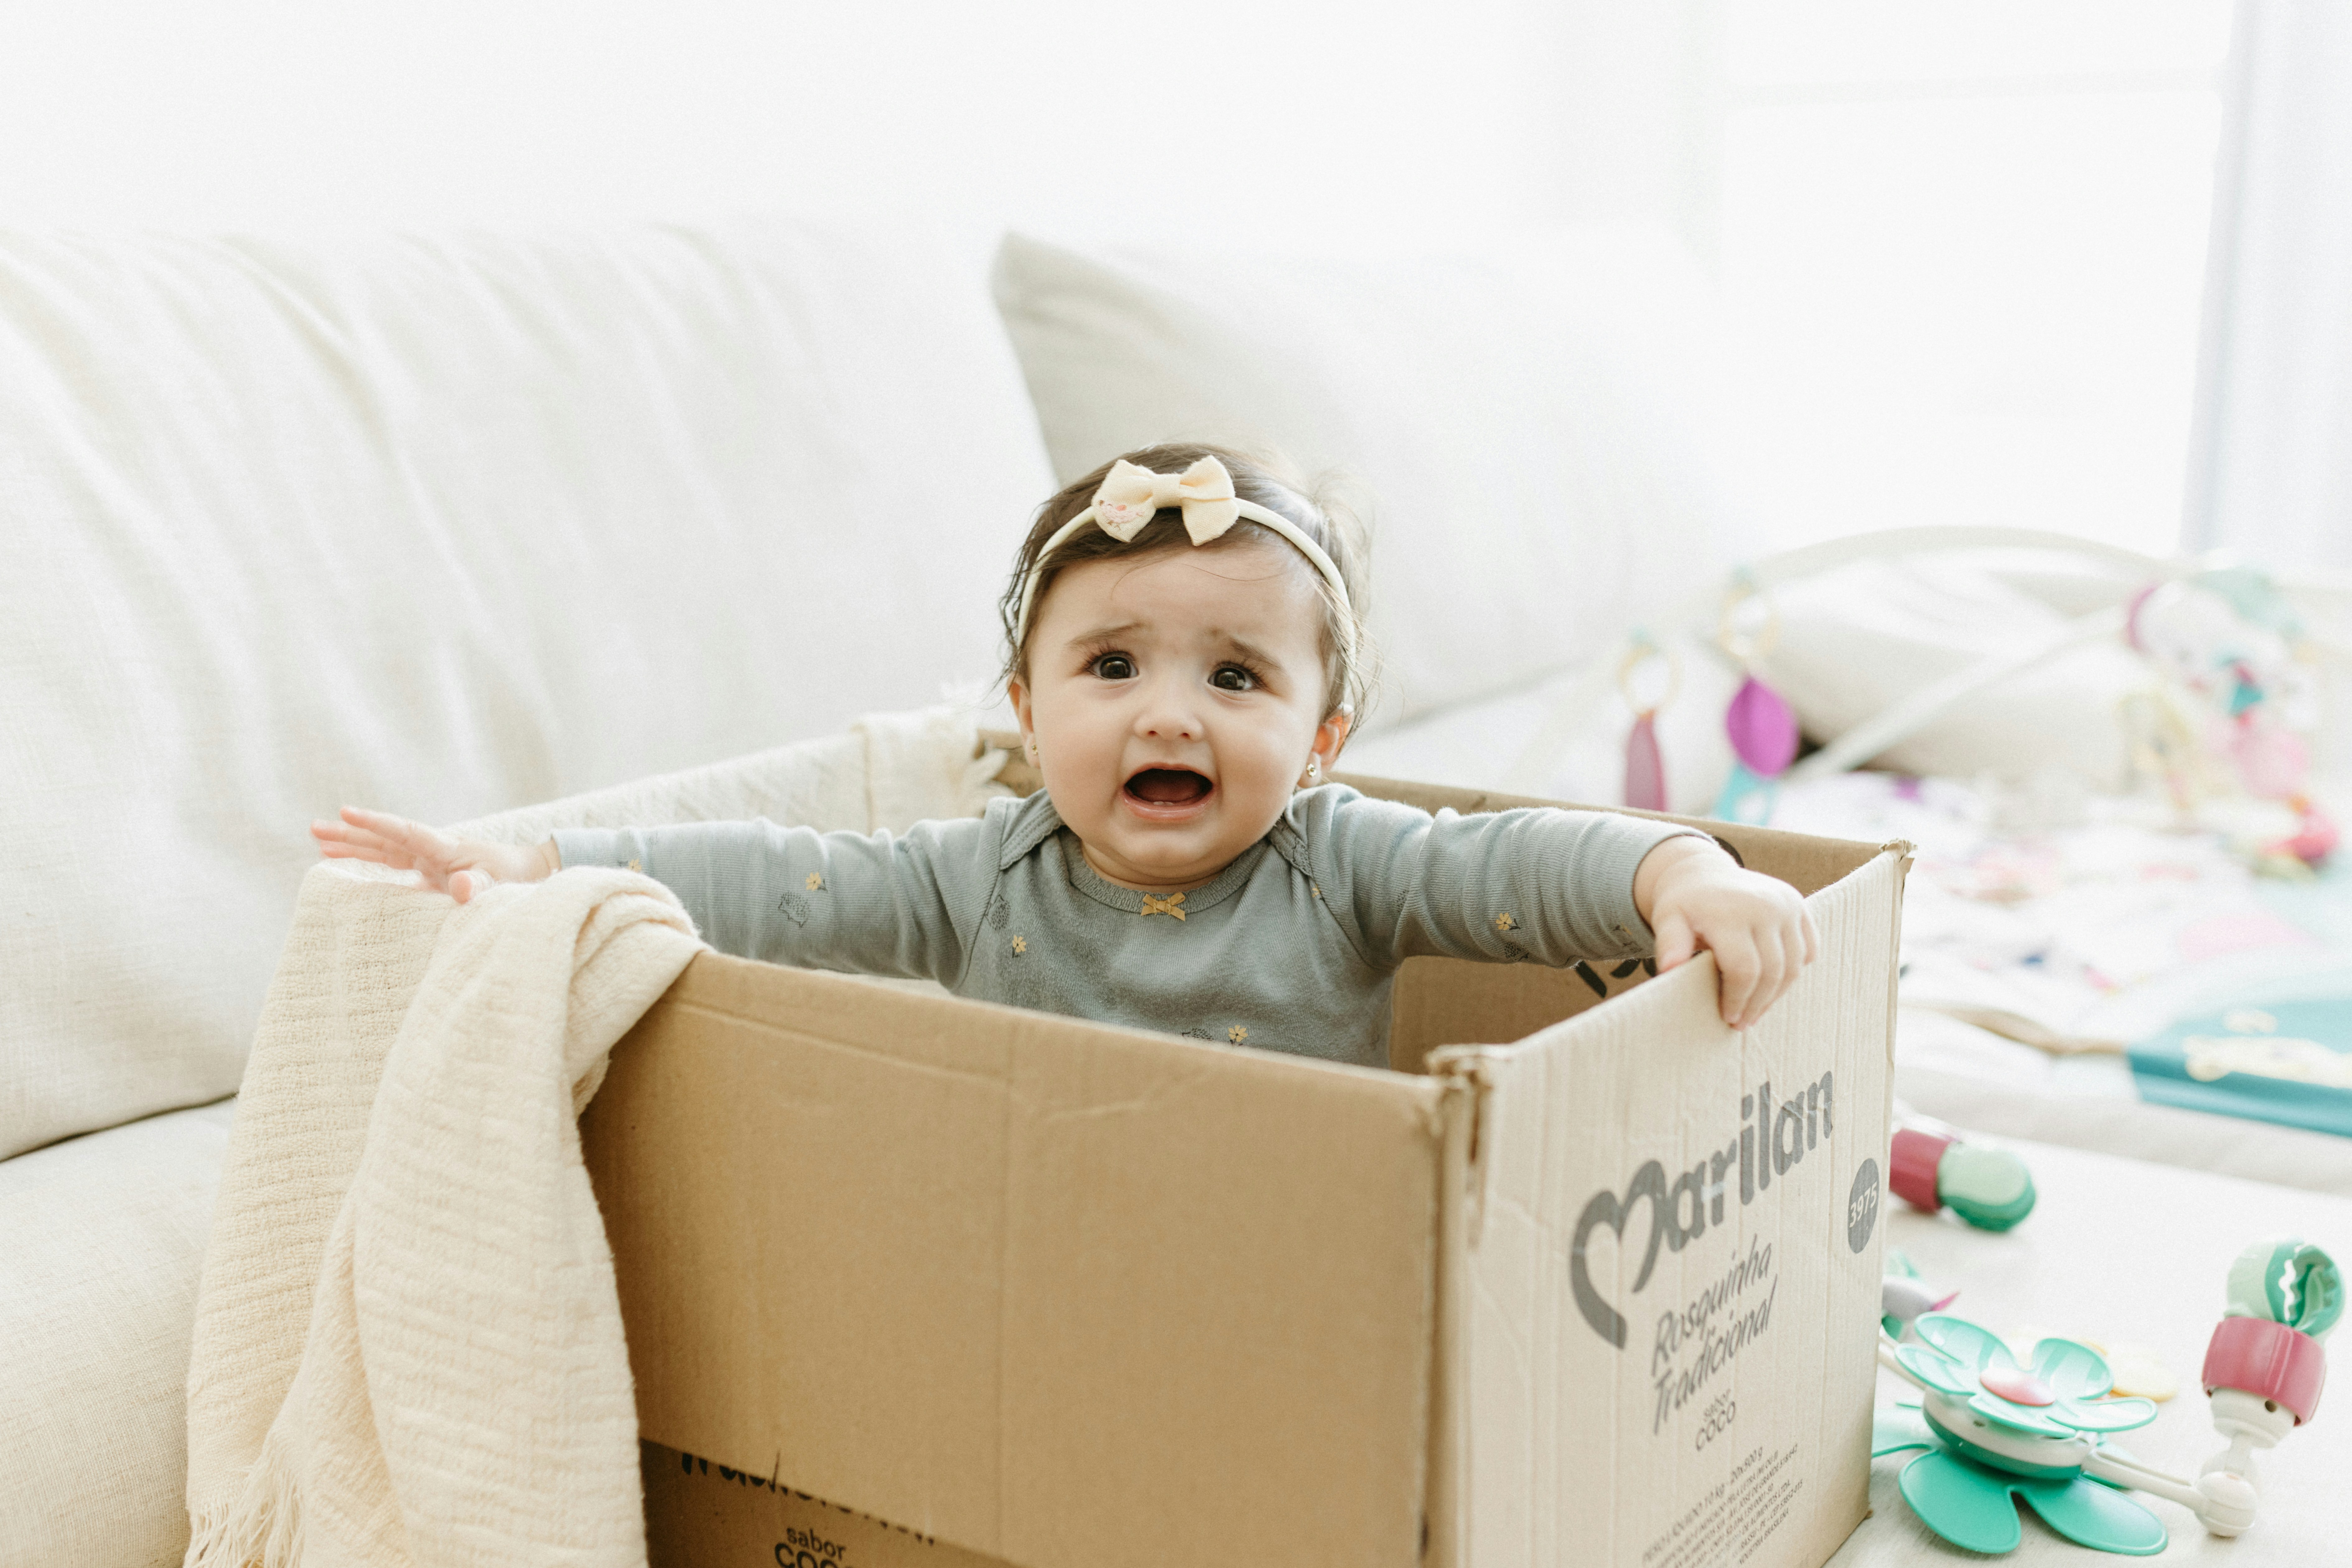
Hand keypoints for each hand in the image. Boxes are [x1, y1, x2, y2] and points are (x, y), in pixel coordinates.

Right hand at [310, 807, 558, 903]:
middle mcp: (433, 851)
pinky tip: (350, 872)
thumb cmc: (516, 879)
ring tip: (319, 843)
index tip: (345, 812)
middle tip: (314, 828)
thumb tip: (461, 887)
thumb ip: (480, 886)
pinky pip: (394, 870)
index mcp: (446, 848)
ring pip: (384, 851)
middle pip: (385, 838)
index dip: (375, 823)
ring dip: (354, 847)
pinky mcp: (431, 876)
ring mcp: (430, 863)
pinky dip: (372, 868)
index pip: (404, 831)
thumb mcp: (501, 885)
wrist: (530, 875)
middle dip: (351, 833)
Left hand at [1633, 836, 1817, 1029]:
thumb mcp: (1667, 920)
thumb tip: (1668, 970)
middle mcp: (1764, 905)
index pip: (1744, 970)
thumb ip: (1670, 944)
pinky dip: (1794, 971)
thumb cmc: (1684, 905)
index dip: (1738, 999)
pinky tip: (1774, 985)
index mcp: (1730, 912)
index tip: (1728, 1017)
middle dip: (1758, 1004)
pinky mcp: (1798, 905)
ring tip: (1757, 1009)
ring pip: (1794, 965)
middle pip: (1772, 972)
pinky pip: (1809, 949)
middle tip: (1743, 1022)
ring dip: (1777, 994)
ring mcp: (1786, 904)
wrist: (1703, 873)